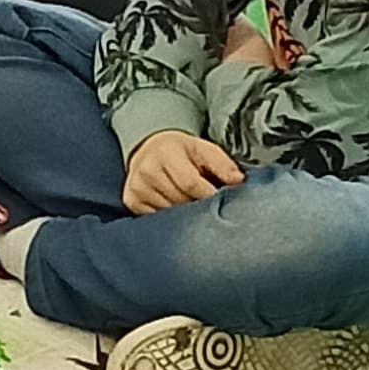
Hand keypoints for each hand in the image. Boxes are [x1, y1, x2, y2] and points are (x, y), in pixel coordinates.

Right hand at [121, 129, 241, 211]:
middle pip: (179, 201)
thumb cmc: (183, 153)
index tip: (220, 202)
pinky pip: (155, 219)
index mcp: (166, 152)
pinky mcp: (130, 200)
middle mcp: (146, 169)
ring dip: (184, 216)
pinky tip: (175, 210)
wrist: (150, 150)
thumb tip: (238, 181)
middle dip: (198, 206)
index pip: (190, 183)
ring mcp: (136, 187)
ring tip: (191, 206)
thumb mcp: (204, 150)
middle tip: (209, 207)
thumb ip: (223, 164)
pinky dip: (168, 219)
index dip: (208, 196)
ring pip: (168, 213)